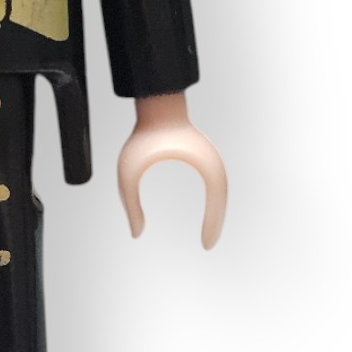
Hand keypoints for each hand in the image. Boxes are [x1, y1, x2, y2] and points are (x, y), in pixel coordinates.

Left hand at [117, 92, 226, 248]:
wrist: (157, 105)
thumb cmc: (143, 136)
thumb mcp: (129, 171)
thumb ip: (130, 203)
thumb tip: (135, 233)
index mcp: (203, 162)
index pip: (217, 200)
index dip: (213, 224)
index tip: (206, 245)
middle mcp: (213, 160)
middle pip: (222, 199)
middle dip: (216, 223)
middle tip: (208, 246)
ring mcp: (212, 157)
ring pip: (221, 192)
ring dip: (216, 212)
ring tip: (209, 235)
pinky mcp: (206, 156)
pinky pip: (214, 183)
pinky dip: (213, 200)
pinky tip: (207, 213)